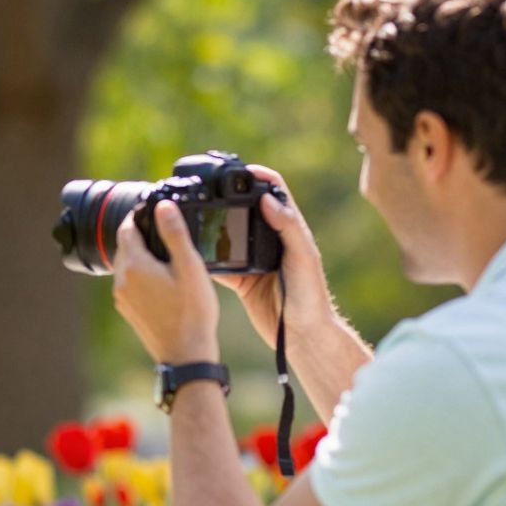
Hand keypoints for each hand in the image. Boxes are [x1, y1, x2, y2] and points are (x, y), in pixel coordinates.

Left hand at [112, 200, 220, 364]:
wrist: (185, 355)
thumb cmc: (192, 312)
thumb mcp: (190, 267)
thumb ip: (175, 234)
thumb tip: (163, 206)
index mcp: (134, 265)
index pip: (127, 227)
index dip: (140, 216)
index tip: (155, 211)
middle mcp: (121, 280)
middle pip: (125, 245)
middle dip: (141, 235)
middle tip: (165, 231)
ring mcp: (122, 297)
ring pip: (126, 264)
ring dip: (141, 256)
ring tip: (166, 255)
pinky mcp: (127, 310)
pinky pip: (129, 282)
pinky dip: (141, 274)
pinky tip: (162, 279)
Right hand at [211, 166, 335, 350]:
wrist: (302, 335)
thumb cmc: (311, 296)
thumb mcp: (303, 258)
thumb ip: (289, 228)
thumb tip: (268, 199)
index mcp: (290, 229)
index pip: (275, 192)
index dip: (260, 177)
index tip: (242, 169)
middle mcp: (272, 240)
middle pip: (248, 209)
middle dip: (231, 196)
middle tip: (211, 188)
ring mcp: (255, 259)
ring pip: (231, 235)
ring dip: (216, 226)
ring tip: (197, 216)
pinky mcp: (242, 280)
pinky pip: (221, 265)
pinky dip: (208, 259)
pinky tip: (194, 253)